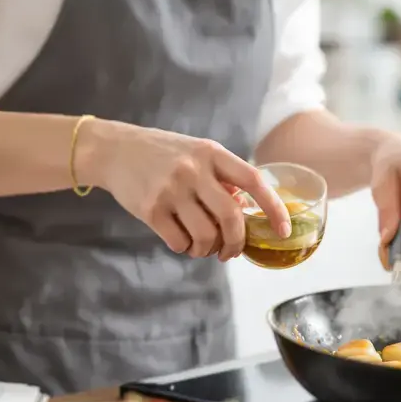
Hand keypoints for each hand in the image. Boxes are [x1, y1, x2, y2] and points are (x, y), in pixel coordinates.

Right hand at [79, 119, 290, 259]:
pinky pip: (179, 242)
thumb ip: (222, 178)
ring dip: (207, 249)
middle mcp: (193, 170)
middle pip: (231, 218)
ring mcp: (171, 190)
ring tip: (201, 246)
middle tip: (231, 252)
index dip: (273, 208)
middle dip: (237, 243)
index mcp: (212, 153)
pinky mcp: (150, 209)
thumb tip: (246, 214)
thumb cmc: (164, 154)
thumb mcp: (197, 153)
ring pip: (205, 236)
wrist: (115, 150)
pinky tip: (181, 239)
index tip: (284, 230)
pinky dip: (185, 248)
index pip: (253, 181)